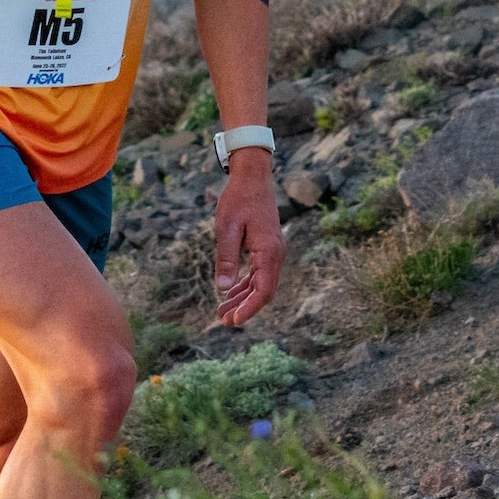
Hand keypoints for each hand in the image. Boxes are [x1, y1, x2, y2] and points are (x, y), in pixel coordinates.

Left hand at [212, 150, 282, 326]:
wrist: (252, 178)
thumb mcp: (226, 229)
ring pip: (260, 283)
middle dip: (244, 308)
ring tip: (223, 312)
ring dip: (243, 298)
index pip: (264, 290)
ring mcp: (273, 251)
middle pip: (263, 290)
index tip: (234, 320)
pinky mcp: (266, 247)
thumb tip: (223, 288)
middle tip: (224, 321)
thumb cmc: (238, 200)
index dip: (250, 308)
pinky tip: (231, 293)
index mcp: (269, 252)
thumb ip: (226, 258)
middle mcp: (275, 254)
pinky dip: (245, 284)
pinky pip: (258, 272)